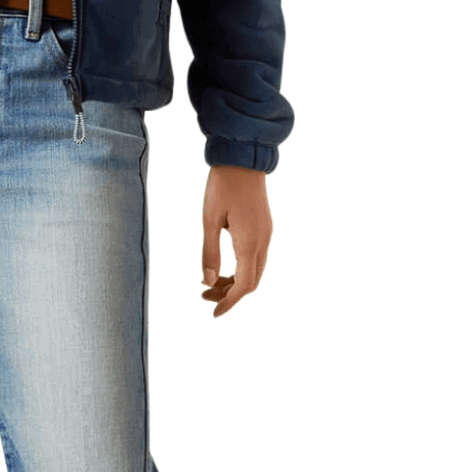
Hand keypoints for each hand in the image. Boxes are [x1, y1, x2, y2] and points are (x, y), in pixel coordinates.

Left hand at [200, 166, 270, 316]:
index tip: (214, 313)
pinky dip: (241, 269)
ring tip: (211, 282)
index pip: (243, 286)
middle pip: (251, 282)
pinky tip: (224, 266)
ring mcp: (266, 234)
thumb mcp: (209, 220)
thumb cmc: (223, 186)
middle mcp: (263, 241)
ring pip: (255, 271)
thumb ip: (209, 252)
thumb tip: (208, 282)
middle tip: (205, 296)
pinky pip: (257, 258)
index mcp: (249, 242)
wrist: (243, 159)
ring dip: (236, 281)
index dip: (230, 303)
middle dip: (230, 294)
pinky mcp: (264, 227)